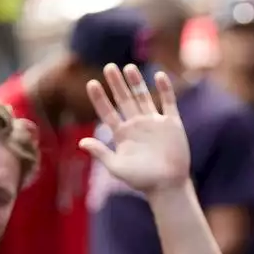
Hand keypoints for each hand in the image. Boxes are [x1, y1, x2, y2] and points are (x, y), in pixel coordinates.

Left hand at [79, 64, 190, 194]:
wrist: (168, 186)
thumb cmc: (142, 181)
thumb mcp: (117, 167)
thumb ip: (101, 153)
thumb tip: (81, 142)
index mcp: (122, 134)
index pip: (107, 112)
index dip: (99, 98)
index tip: (91, 83)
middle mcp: (137, 125)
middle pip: (124, 100)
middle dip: (117, 84)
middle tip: (109, 67)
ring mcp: (155, 123)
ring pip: (144, 97)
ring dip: (136, 82)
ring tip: (129, 67)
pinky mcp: (172, 124)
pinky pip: (168, 102)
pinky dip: (165, 89)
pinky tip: (159, 75)